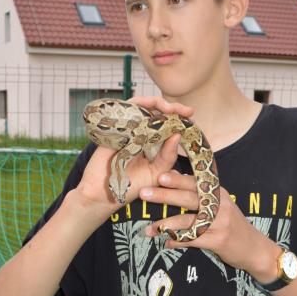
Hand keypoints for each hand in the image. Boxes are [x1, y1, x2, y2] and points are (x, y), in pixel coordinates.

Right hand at [75, 95, 194, 211]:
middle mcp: (143, 133)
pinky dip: (137, 104)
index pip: (170, 126)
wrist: (105, 192)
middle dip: (173, 109)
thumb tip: (177, 135)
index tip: (192, 117)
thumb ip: (168, 156)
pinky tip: (149, 107)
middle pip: (159, 112)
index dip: (180, 119)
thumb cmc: (132, 185)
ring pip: (144, 106)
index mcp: (155, 143)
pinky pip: (126, 109)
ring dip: (158, 103)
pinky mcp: (116, 127)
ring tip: (170, 109)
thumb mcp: (157, 173)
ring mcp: (129, 128)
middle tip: (186, 111)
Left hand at [139, 169, 278, 278]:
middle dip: (165, 195)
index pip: (196, 182)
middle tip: (144, 193)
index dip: (178, 179)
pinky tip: (167, 243)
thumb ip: (201, 193)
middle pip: (188, 198)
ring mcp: (219, 224)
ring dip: (166, 224)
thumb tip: (174, 176)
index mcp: (218, 193)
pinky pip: (192, 240)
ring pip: (187, 221)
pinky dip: (178, 241)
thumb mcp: (221, 205)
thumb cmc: (233, 224)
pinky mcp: (218, 241)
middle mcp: (219, 206)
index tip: (160, 175)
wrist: (255, 248)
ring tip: (149, 229)